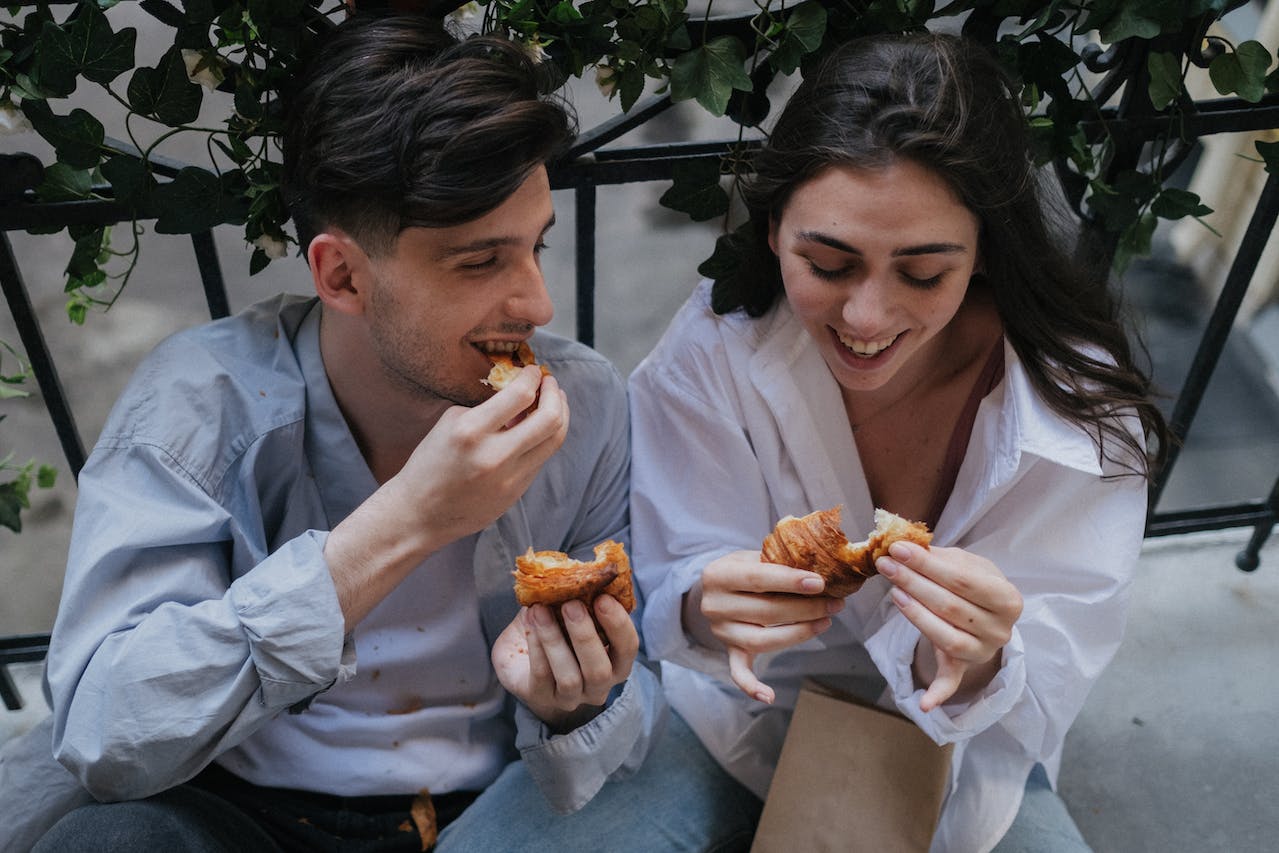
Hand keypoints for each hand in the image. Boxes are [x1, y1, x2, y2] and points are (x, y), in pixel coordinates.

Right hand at [393, 365, 568, 543]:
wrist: (419, 514)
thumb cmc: (430, 464)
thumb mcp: (450, 423)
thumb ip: (487, 408)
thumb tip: (521, 395)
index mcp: (470, 431)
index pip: (519, 395)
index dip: (533, 377)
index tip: (535, 370)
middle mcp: (494, 455)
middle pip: (550, 419)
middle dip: (555, 394)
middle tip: (550, 383)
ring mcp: (509, 478)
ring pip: (554, 441)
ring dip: (559, 415)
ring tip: (554, 403)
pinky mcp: (516, 493)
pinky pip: (540, 458)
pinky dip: (543, 439)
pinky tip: (537, 429)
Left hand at [491, 595, 637, 732]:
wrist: (522, 660)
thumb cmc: (558, 632)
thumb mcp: (571, 614)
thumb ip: (581, 599)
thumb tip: (580, 572)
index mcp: (615, 662)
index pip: (628, 648)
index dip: (618, 624)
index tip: (603, 597)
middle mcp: (598, 686)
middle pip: (600, 670)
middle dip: (585, 635)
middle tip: (570, 604)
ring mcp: (571, 697)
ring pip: (570, 678)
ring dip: (555, 640)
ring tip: (540, 610)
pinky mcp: (542, 697)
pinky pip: (542, 676)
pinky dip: (536, 647)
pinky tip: (530, 622)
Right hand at [696, 550, 843, 704]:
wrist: (716, 590)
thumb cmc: (744, 570)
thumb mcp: (752, 556)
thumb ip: (779, 561)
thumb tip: (823, 567)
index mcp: (717, 575)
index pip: (758, 578)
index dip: (790, 581)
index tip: (820, 583)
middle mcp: (714, 605)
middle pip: (766, 612)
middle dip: (806, 608)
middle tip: (835, 603)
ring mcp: (721, 631)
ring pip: (763, 640)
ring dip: (800, 633)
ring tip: (825, 621)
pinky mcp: (729, 650)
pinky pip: (739, 672)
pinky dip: (752, 686)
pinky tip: (769, 697)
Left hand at [876, 541, 1021, 711]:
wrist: (986, 612)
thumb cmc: (973, 583)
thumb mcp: (967, 564)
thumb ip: (941, 557)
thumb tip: (907, 547)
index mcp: (1008, 599)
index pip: (964, 580)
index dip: (928, 565)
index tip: (899, 549)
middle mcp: (1001, 630)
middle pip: (951, 607)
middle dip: (914, 583)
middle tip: (886, 565)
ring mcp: (983, 652)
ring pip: (945, 637)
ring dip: (915, 614)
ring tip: (892, 591)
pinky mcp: (964, 669)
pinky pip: (951, 683)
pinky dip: (938, 694)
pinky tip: (923, 704)